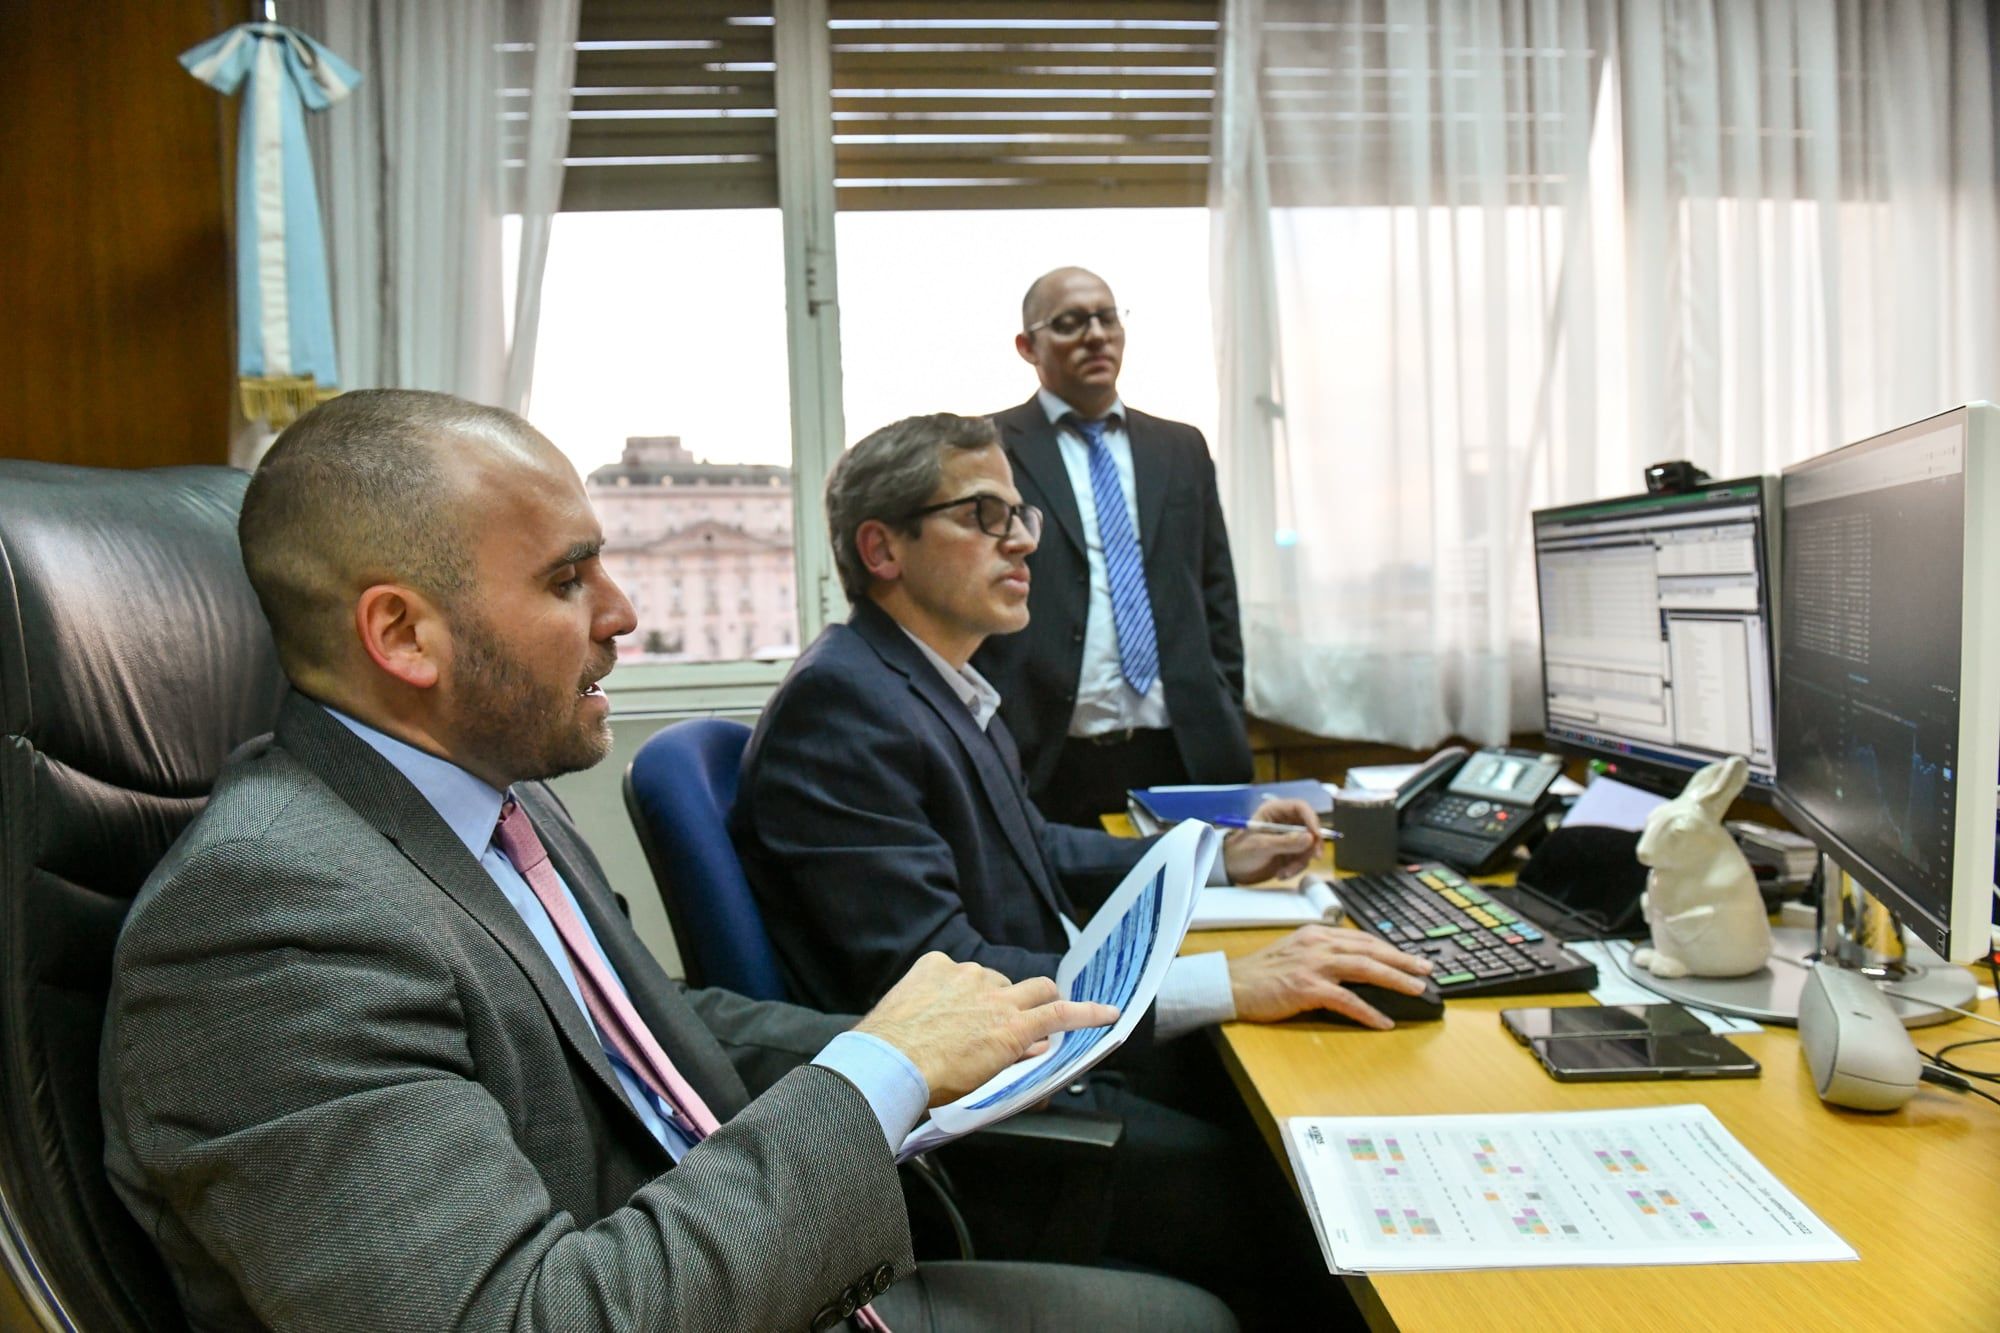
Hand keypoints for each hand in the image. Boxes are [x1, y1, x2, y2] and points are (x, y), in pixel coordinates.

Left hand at [853, 952, 1119, 1106]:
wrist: (887, 1063)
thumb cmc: (934, 1081)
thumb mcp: (986, 1080)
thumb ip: (1016, 1059)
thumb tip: (1036, 1047)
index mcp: (1012, 1028)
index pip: (1063, 1015)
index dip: (1089, 1013)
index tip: (1108, 1011)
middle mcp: (995, 995)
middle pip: (1039, 987)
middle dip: (1042, 999)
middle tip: (1029, 1014)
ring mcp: (965, 975)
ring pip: (992, 979)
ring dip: (988, 994)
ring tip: (960, 1019)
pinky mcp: (936, 965)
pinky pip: (952, 969)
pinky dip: (949, 984)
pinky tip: (933, 1004)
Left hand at [1220, 797, 1321, 883]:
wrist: (1231, 870)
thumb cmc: (1241, 852)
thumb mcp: (1261, 846)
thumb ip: (1285, 842)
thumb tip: (1310, 838)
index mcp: (1275, 811)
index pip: (1301, 808)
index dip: (1312, 819)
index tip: (1317, 836)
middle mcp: (1285, 822)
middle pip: (1310, 828)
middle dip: (1310, 846)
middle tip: (1313, 858)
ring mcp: (1289, 838)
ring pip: (1309, 847)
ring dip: (1300, 862)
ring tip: (1283, 873)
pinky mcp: (1291, 853)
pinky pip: (1303, 859)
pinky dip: (1295, 868)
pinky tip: (1281, 874)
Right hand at [1226, 924, 1432, 1028]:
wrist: (1231, 984)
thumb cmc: (1260, 974)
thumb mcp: (1294, 952)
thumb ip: (1322, 954)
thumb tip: (1354, 969)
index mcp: (1316, 934)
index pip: (1361, 939)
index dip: (1389, 948)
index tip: (1409, 957)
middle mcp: (1318, 943)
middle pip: (1370, 949)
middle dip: (1402, 959)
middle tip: (1426, 969)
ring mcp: (1313, 964)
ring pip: (1365, 968)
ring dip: (1395, 979)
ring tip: (1417, 989)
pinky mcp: (1307, 987)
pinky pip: (1346, 999)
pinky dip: (1368, 1011)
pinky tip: (1382, 1021)